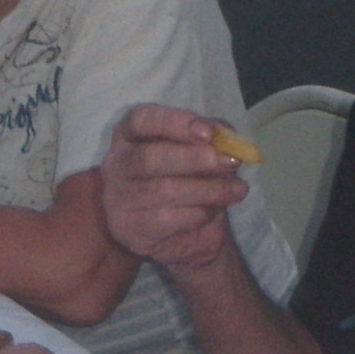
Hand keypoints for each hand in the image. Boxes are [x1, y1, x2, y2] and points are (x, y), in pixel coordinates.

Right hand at [102, 103, 249, 273]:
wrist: (184, 233)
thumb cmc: (188, 180)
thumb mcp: (201, 152)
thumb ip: (212, 140)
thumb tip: (227, 138)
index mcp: (130, 135)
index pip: (143, 120)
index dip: (175, 123)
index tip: (208, 133)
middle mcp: (117, 164)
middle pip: (150, 157)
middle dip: (195, 159)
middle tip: (230, 162)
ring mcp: (119, 199)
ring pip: (163, 191)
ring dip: (207, 189)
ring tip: (237, 189)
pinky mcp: (130, 229)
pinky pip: (167, 220)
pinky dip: (197, 214)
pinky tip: (212, 211)